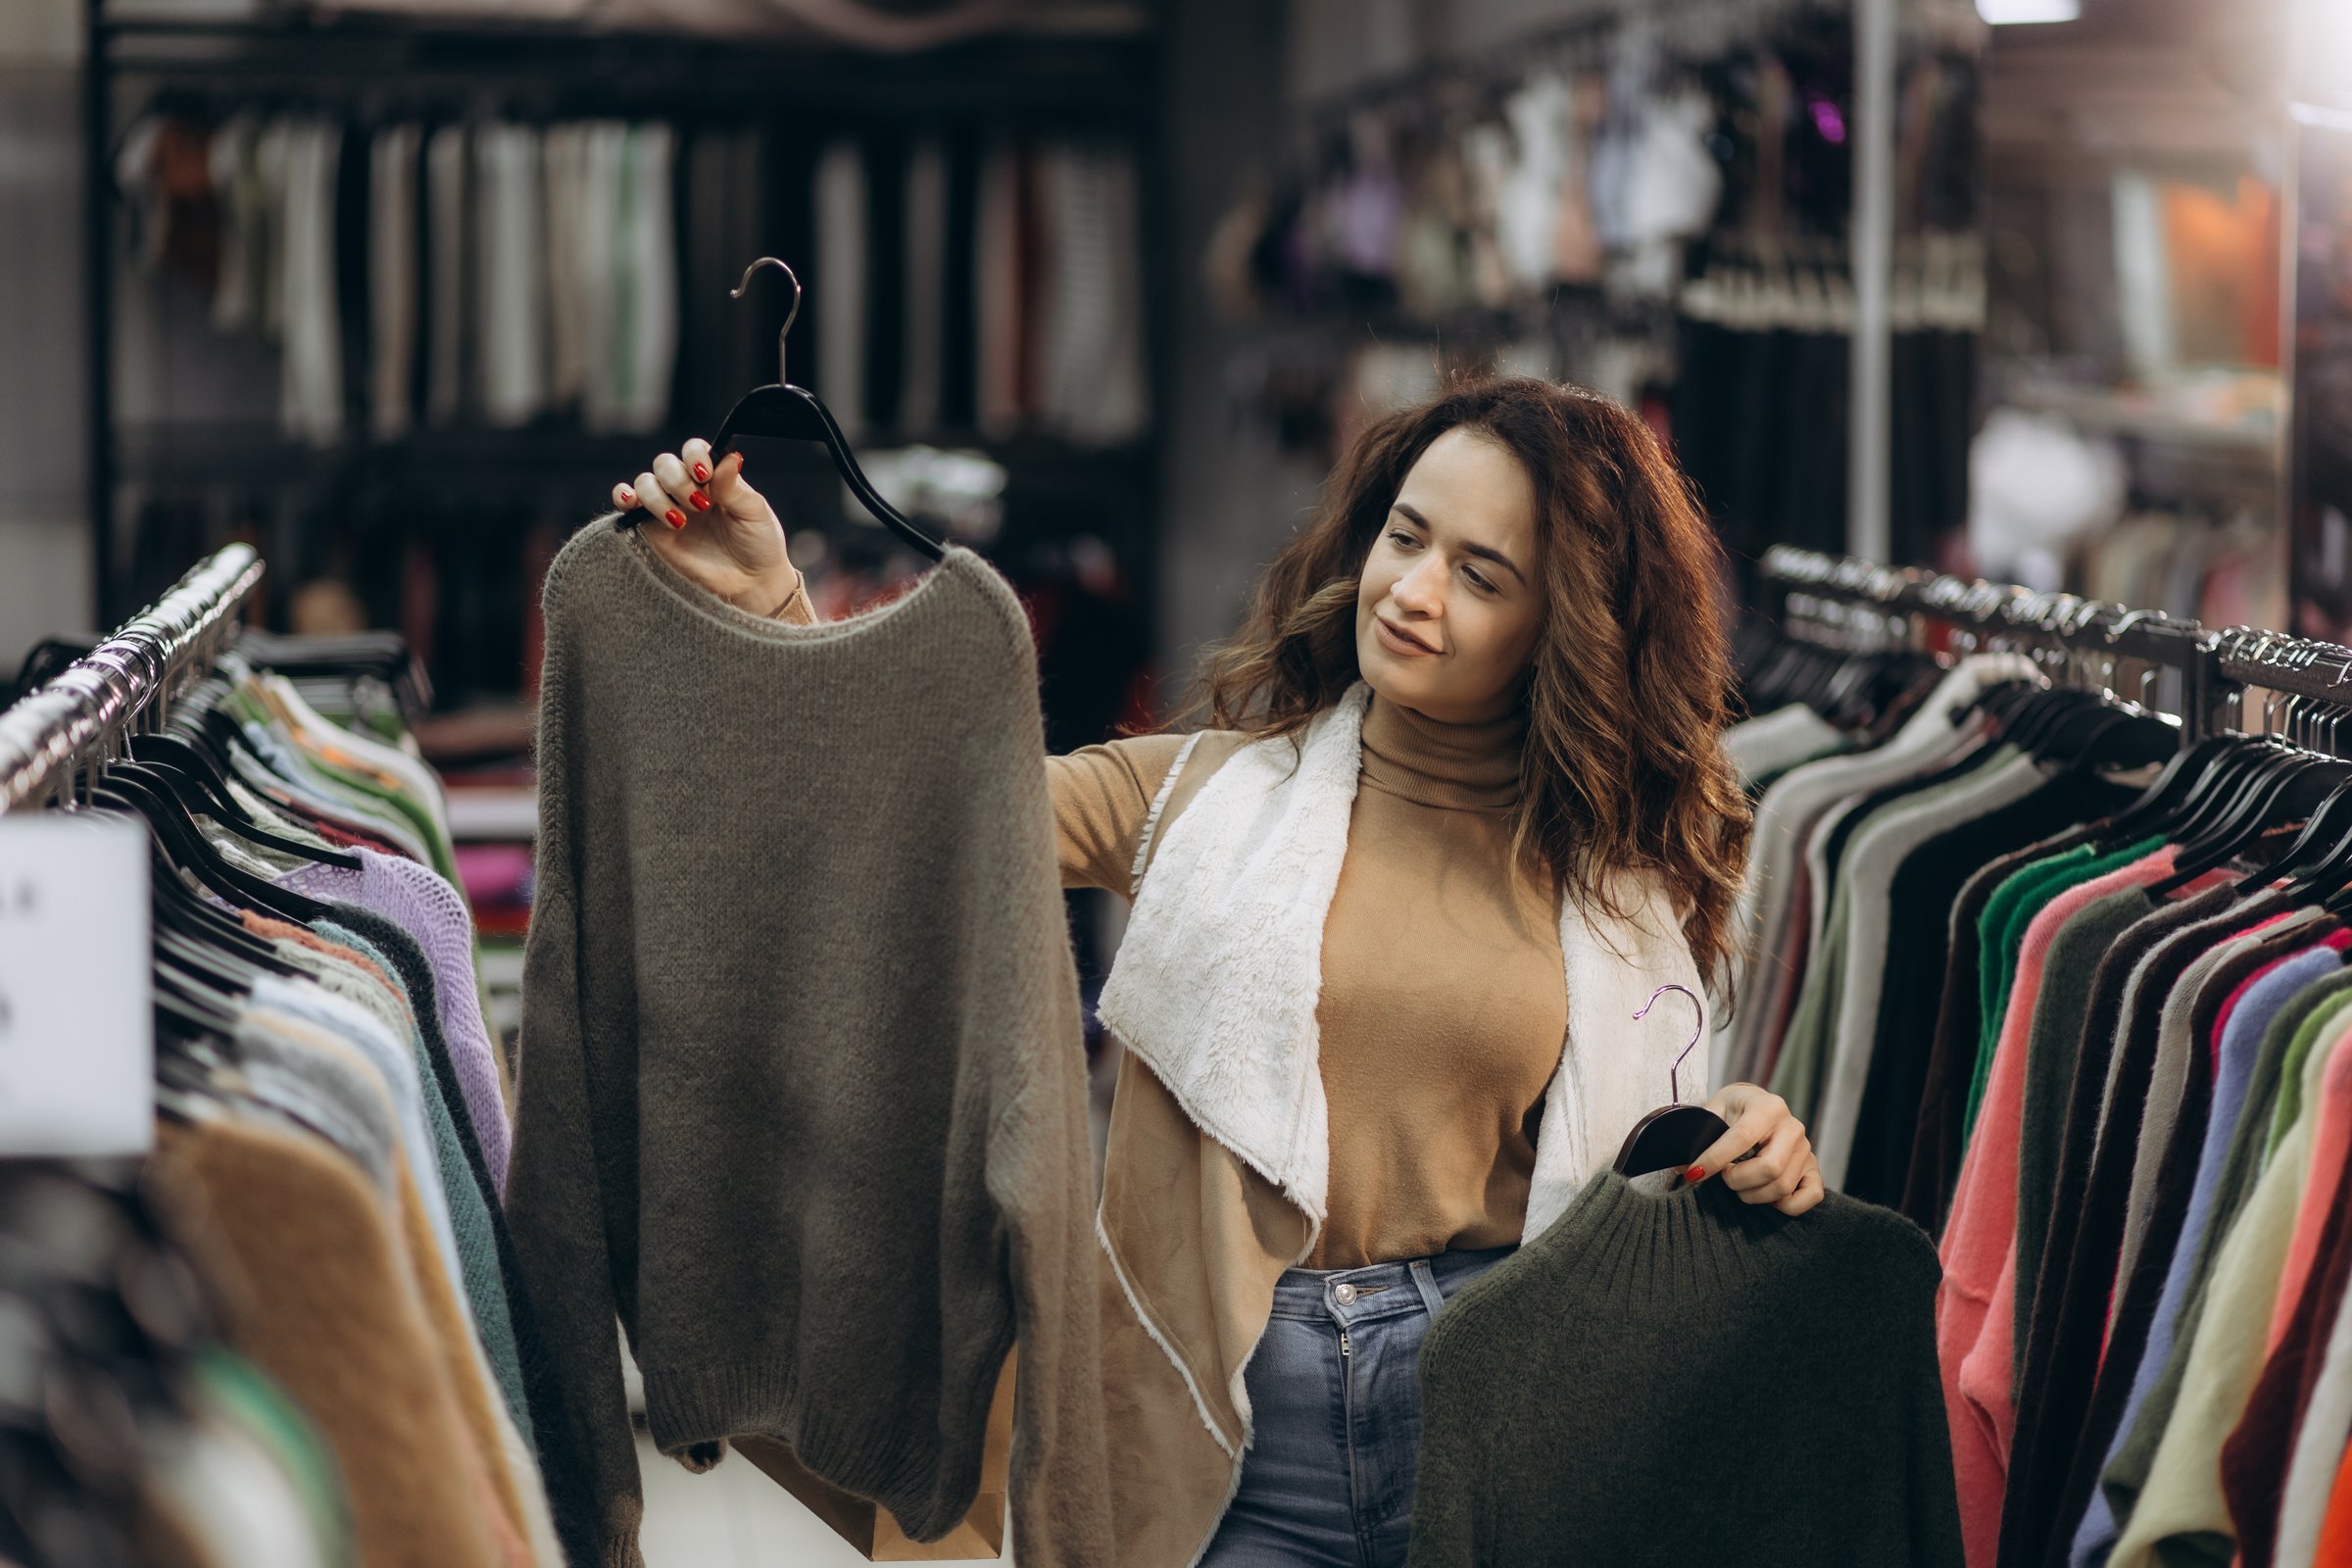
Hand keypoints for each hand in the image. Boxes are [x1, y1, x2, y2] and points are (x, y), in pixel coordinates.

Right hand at [614, 436, 805, 618]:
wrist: (751, 583)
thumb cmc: (758, 544)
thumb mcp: (754, 512)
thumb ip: (734, 486)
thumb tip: (729, 456)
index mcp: (713, 478)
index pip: (693, 451)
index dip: (694, 456)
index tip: (705, 475)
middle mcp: (687, 488)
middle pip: (665, 464)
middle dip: (678, 481)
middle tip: (700, 505)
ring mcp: (668, 508)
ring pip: (645, 483)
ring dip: (657, 496)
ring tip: (680, 522)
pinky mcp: (652, 530)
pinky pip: (627, 505)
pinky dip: (622, 496)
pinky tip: (631, 502)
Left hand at [1688, 1083, 1822, 1215]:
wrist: (1757, 1106)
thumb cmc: (1732, 1111)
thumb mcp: (1713, 1111)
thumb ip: (1698, 1135)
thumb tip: (1681, 1165)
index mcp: (1767, 1107)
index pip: (1742, 1138)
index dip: (1715, 1159)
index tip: (1694, 1173)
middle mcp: (1792, 1127)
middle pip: (1769, 1168)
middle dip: (1737, 1180)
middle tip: (1724, 1177)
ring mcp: (1806, 1149)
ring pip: (1782, 1187)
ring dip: (1753, 1195)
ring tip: (1738, 1184)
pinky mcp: (1813, 1168)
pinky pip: (1810, 1197)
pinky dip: (1785, 1205)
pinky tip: (1765, 1195)